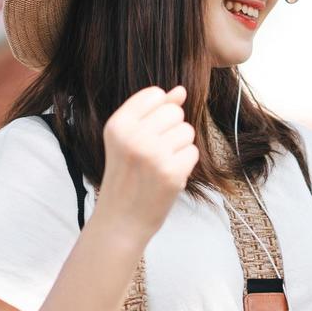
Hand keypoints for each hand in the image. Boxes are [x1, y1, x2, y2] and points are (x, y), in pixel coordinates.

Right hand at [93, 85, 198, 240]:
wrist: (121, 220)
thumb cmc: (126, 176)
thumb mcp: (128, 140)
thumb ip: (153, 112)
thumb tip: (180, 90)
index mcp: (118, 124)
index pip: (155, 94)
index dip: (158, 113)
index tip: (146, 134)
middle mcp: (133, 137)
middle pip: (175, 112)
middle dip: (171, 130)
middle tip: (153, 154)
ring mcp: (153, 155)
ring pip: (187, 131)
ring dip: (179, 148)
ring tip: (159, 165)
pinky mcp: (171, 172)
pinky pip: (193, 152)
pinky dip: (185, 164)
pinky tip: (167, 176)